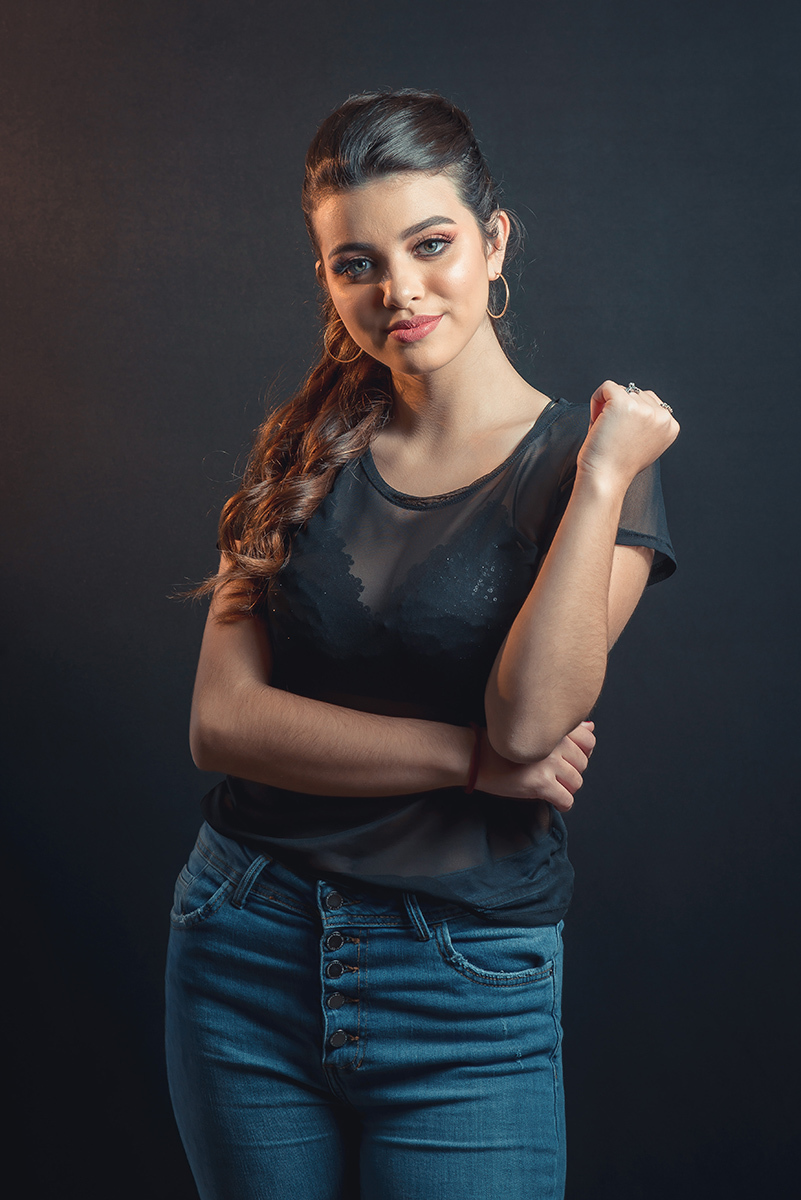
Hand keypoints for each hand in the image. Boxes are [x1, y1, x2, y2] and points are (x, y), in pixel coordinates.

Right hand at [476, 721, 595, 810]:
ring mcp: (549, 764)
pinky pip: (566, 800)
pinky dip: (562, 804)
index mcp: (553, 728)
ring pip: (576, 783)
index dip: (582, 752)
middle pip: (583, 764)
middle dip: (572, 772)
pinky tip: (553, 801)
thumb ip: (563, 729)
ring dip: (567, 788)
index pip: (588, 740)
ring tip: (553, 787)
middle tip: (556, 775)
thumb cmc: (500, 742)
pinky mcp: (541, 784)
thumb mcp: (532, 729)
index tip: (569, 758)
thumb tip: (590, 727)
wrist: (475, 755)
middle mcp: (554, 744)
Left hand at [576, 380, 678, 487]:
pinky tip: (596, 420)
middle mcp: (662, 416)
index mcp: (671, 426)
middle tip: (612, 435)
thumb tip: (640, 404)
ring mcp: (644, 408)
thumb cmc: (617, 466)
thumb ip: (648, 425)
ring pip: (622, 390)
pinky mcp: (624, 403)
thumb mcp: (644, 444)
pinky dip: (597, 400)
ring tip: (605, 430)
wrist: (605, 479)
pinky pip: (607, 386)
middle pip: (636, 394)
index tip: (623, 437)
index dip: (631, 416)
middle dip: (619, 410)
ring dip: (608, 407)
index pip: (650, 403)